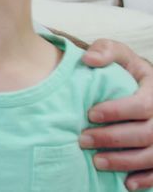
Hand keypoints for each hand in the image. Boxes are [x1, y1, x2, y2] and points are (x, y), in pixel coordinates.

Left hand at [81, 39, 152, 190]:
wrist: (146, 89)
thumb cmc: (129, 73)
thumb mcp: (122, 56)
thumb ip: (106, 51)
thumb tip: (88, 59)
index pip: (142, 105)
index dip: (116, 111)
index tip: (90, 114)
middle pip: (145, 134)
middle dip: (113, 139)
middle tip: (84, 140)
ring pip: (152, 155)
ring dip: (124, 162)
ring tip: (97, 162)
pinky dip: (146, 180)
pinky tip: (127, 183)